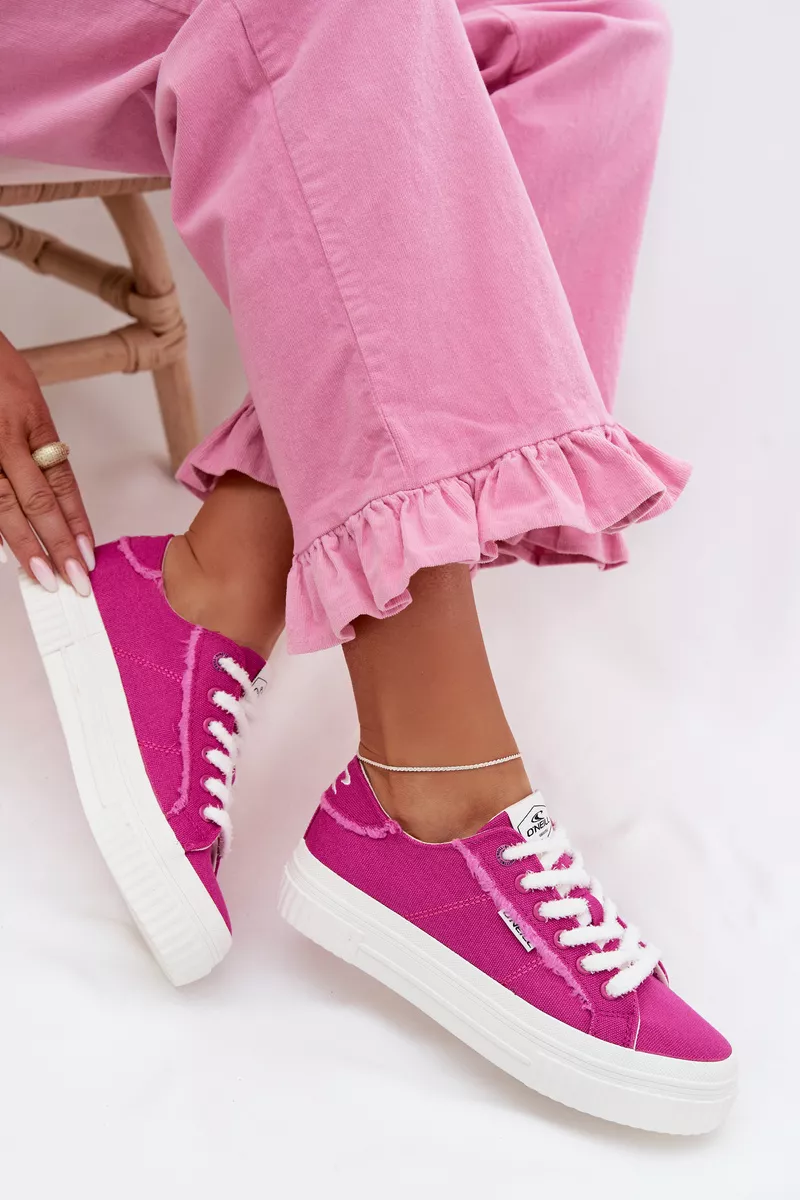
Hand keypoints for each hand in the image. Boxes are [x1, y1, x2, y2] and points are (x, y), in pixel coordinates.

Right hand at [0, 332, 93, 593]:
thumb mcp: (24, 396)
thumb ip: (34, 440)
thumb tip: (48, 489)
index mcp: (31, 419)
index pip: (60, 480)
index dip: (76, 520)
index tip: (89, 554)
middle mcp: (4, 436)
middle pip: (35, 499)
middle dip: (57, 544)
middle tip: (75, 580)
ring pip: (0, 504)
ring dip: (23, 545)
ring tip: (42, 576)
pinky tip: (1, 551)